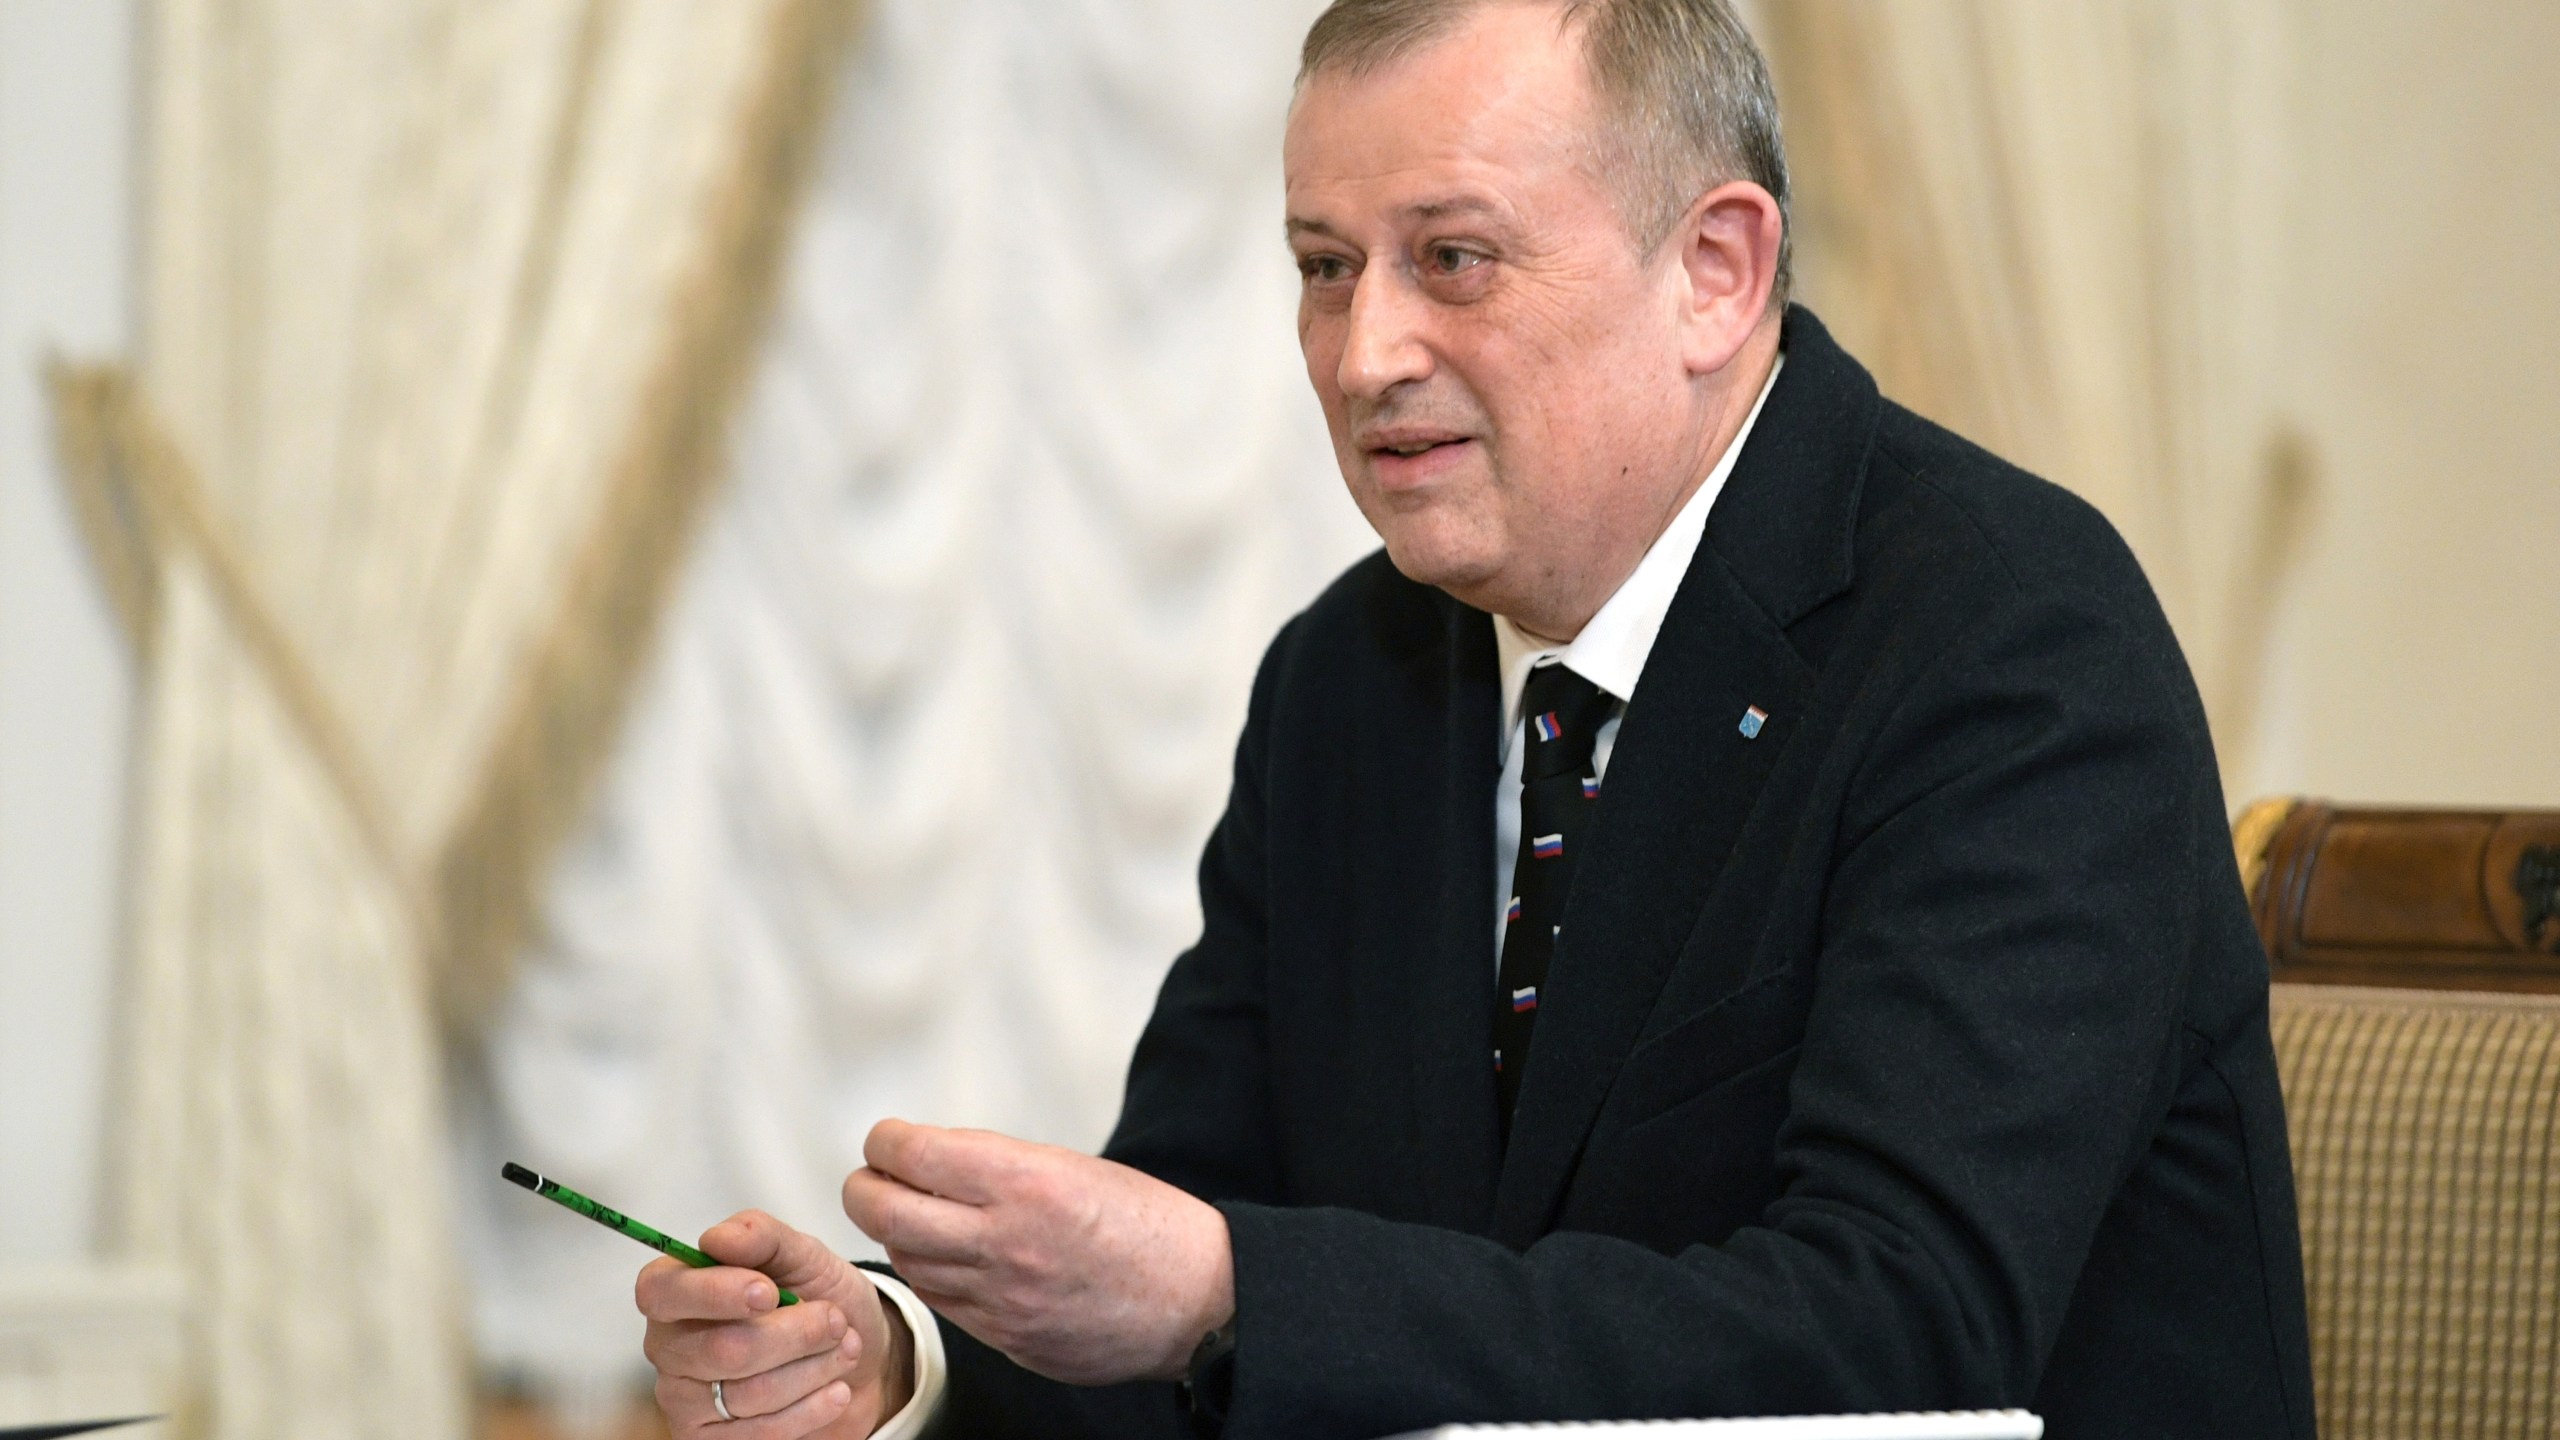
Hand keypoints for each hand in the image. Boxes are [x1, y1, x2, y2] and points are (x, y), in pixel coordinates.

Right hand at [637, 1210, 913, 1437]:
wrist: (860, 1358)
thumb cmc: (817, 1298)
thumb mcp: (802, 1255)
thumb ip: (761, 1237)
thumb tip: (717, 1238)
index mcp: (677, 1290)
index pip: (662, 1292)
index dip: (713, 1293)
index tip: (768, 1292)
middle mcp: (670, 1347)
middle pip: (721, 1349)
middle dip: (793, 1334)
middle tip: (835, 1320)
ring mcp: (686, 1402)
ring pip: (749, 1393)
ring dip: (812, 1368)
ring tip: (844, 1349)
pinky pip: (762, 1433)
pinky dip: (812, 1408)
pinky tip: (836, 1390)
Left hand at [842, 1120, 1233, 1385]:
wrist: (1196, 1302)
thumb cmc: (1145, 1225)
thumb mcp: (1072, 1167)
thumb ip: (997, 1167)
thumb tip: (931, 1164)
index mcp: (1025, 1182)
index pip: (914, 1154)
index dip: (886, 1141)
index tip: (886, 1139)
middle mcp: (1004, 1242)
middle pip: (887, 1212)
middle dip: (863, 1188)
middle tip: (868, 1178)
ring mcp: (1001, 1299)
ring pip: (907, 1260)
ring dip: (896, 1232)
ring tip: (908, 1214)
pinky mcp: (1006, 1340)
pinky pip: (942, 1302)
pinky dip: (929, 1273)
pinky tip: (941, 1257)